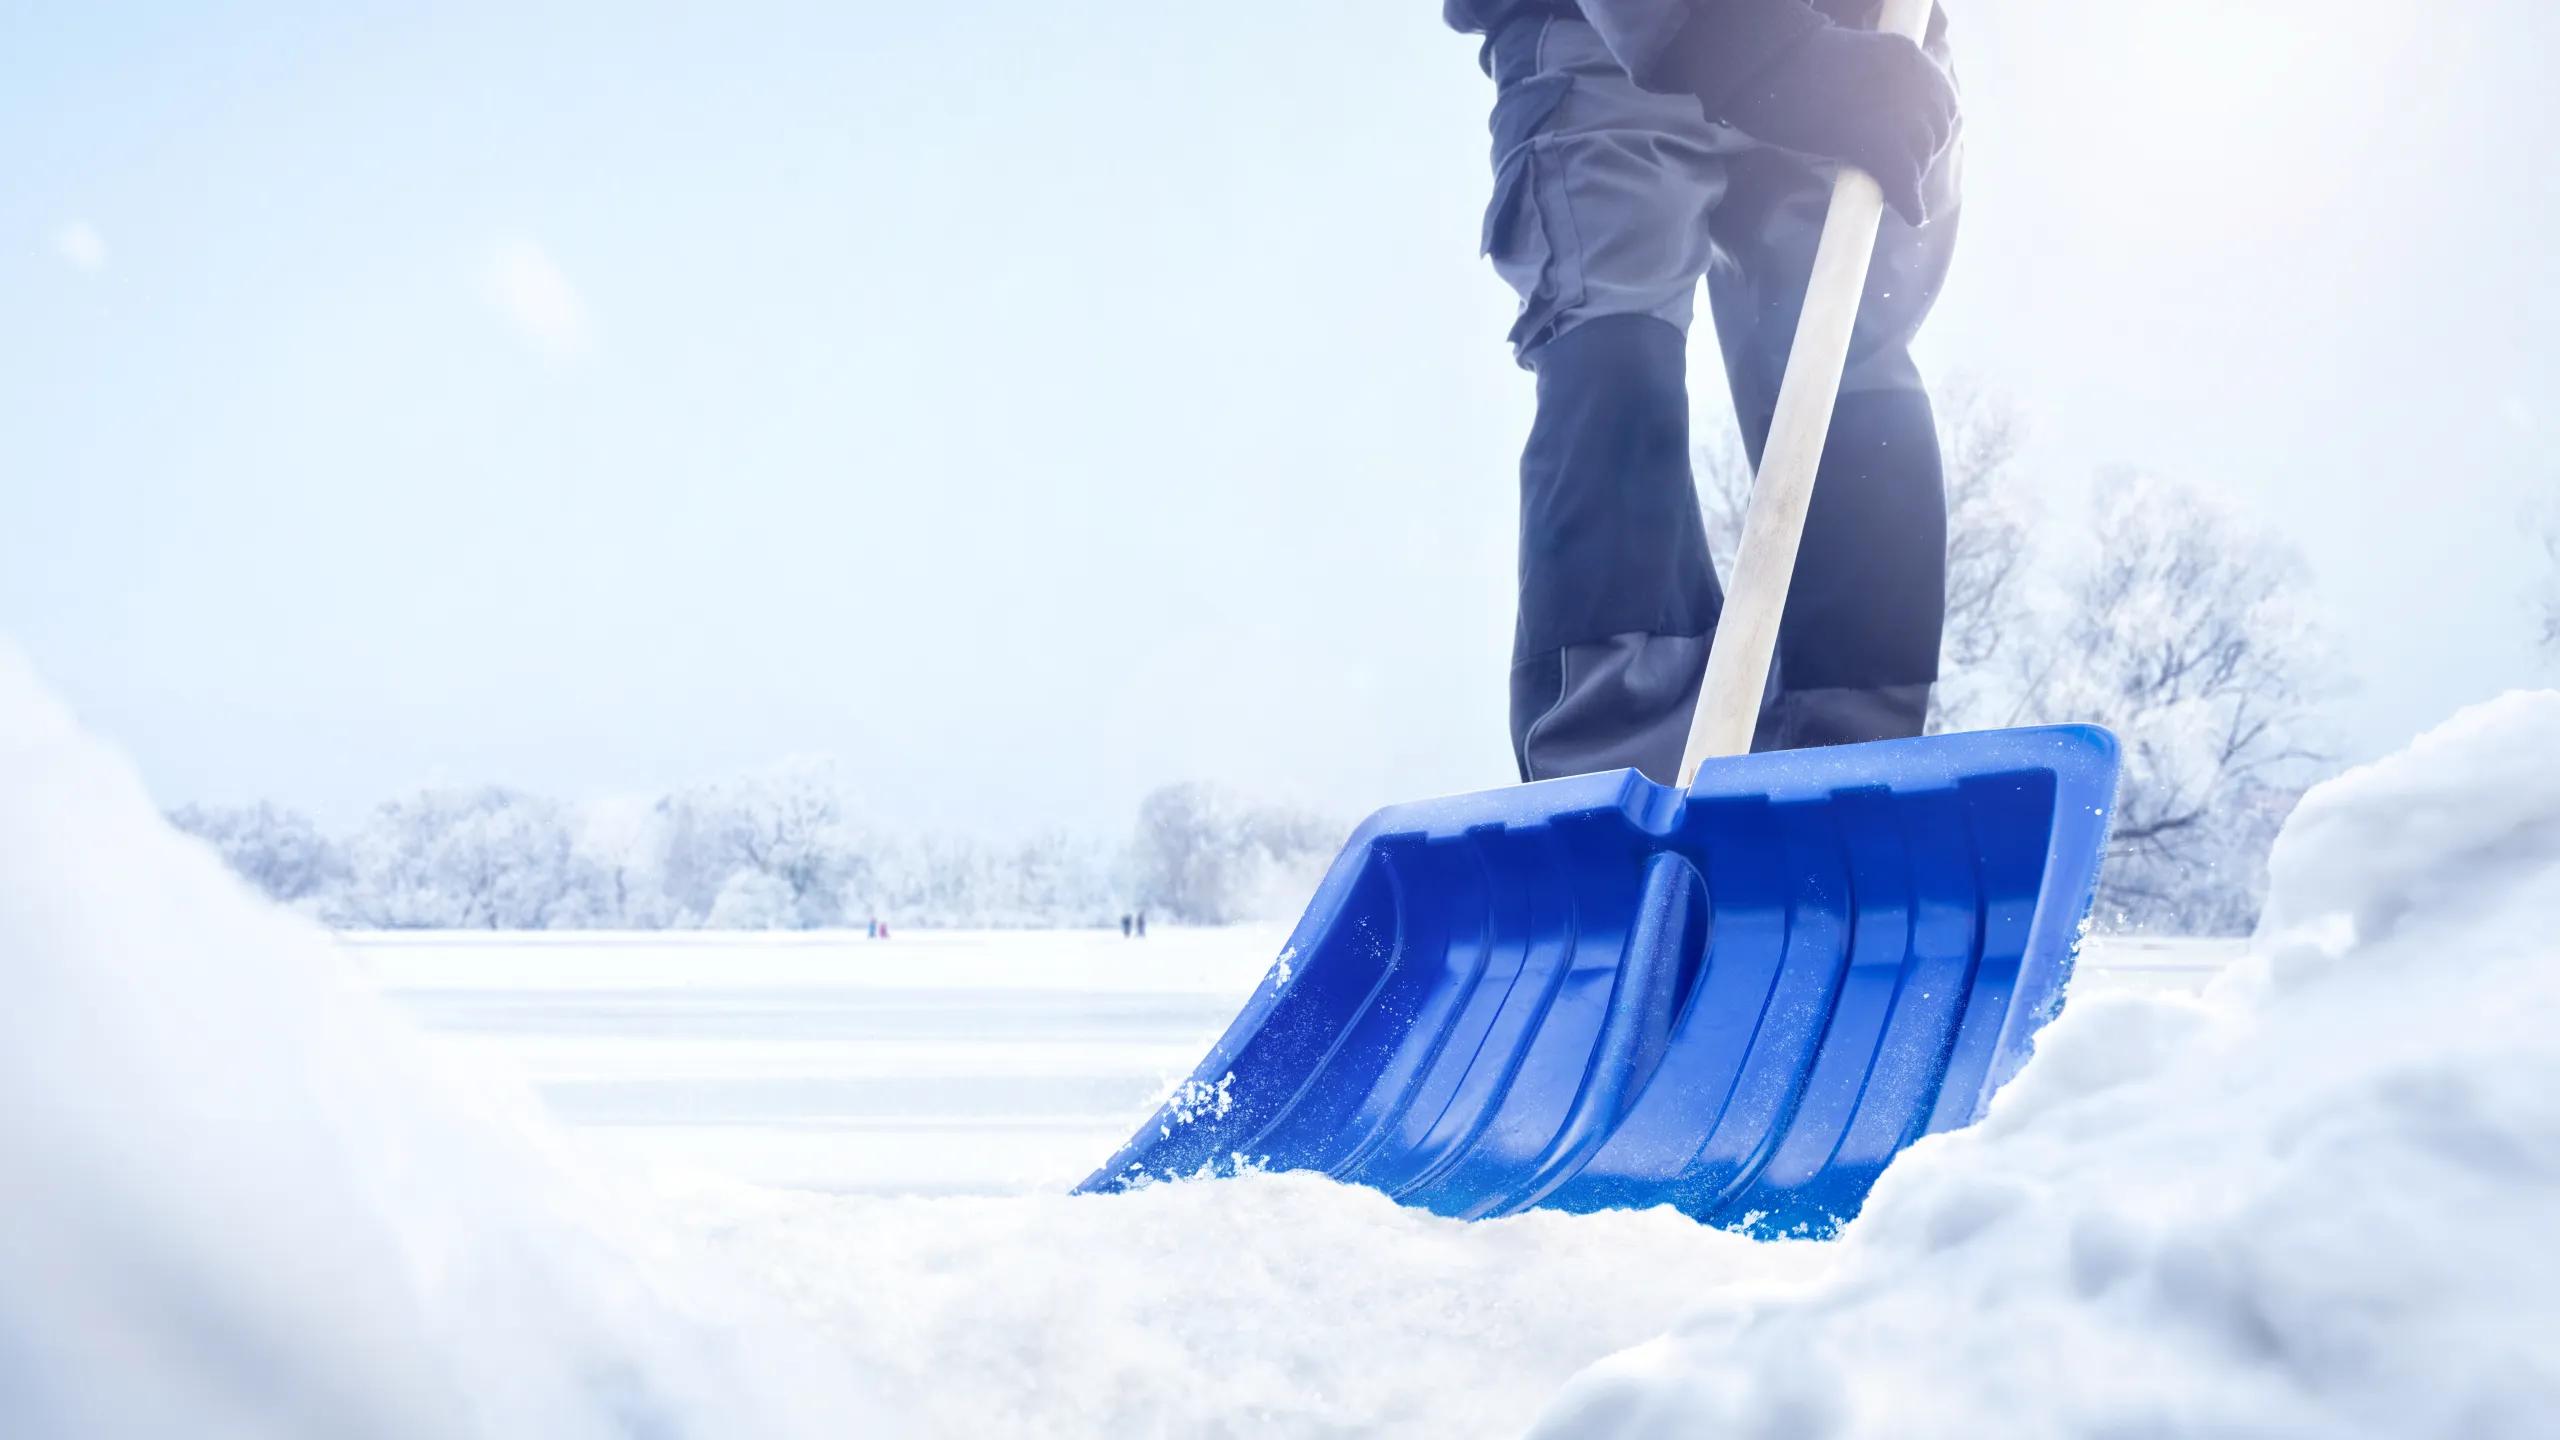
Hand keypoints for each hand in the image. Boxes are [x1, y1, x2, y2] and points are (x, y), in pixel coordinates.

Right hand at [1719, 27, 1958, 225]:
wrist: (1779, 71)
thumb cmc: (1803, 69)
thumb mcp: (1859, 66)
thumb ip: (1884, 87)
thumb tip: (1898, 127)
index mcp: (1909, 58)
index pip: (1942, 101)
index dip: (1932, 128)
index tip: (1918, 145)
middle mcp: (1914, 83)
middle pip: (1936, 130)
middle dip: (1923, 152)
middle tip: (1904, 169)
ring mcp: (1902, 114)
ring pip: (1922, 156)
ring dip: (1913, 174)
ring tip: (1895, 186)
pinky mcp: (1886, 146)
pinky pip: (1905, 181)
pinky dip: (1910, 202)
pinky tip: (1914, 216)